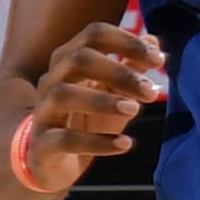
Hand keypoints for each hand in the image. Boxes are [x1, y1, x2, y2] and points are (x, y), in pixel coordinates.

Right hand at [25, 23, 167, 188]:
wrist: (55, 164)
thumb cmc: (88, 121)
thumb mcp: (114, 94)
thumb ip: (132, 69)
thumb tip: (154, 43)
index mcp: (70, 61)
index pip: (95, 35)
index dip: (127, 42)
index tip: (158, 59)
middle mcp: (52, 80)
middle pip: (78, 59)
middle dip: (118, 72)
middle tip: (151, 91)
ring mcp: (43, 111)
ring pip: (64, 94)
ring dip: (103, 101)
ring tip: (134, 110)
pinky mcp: (42, 145)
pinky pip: (65, 140)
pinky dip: (96, 142)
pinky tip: (125, 144)